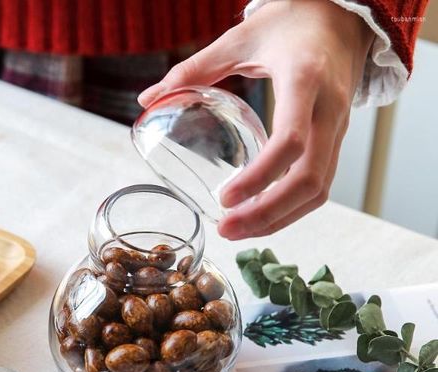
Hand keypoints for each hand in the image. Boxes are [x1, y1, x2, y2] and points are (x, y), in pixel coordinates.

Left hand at [138, 0, 373, 239]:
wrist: (342, 17)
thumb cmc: (293, 22)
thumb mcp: (242, 37)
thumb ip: (195, 67)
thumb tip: (148, 97)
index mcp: (305, 81)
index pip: (289, 141)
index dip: (259, 178)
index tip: (224, 198)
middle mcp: (328, 111)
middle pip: (308, 181)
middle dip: (268, 215)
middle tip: (227, 229)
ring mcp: (338, 129)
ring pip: (318, 191)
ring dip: (280, 220)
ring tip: (239, 231)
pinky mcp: (335, 141)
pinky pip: (319, 186)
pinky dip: (292, 210)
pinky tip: (261, 217)